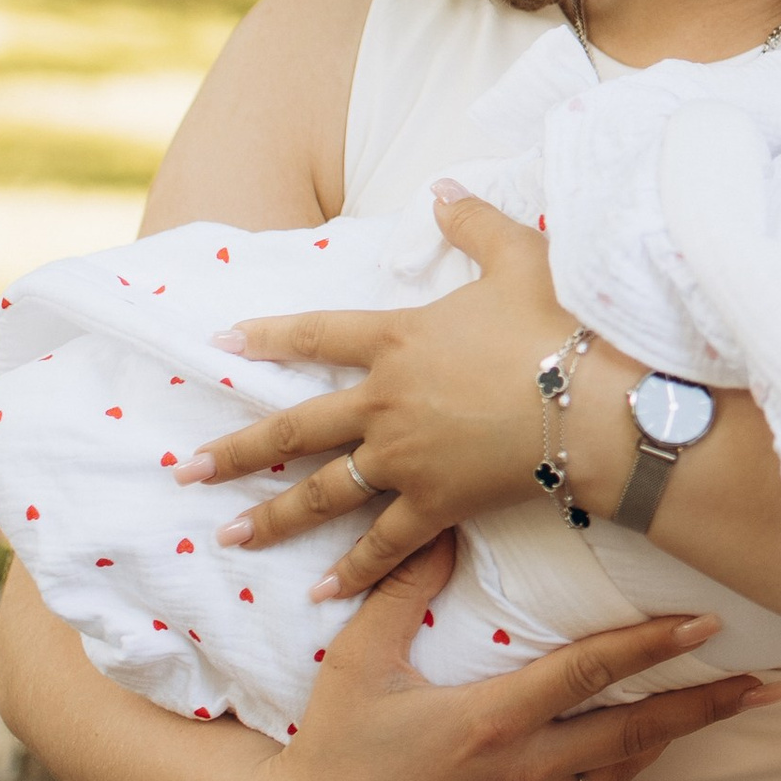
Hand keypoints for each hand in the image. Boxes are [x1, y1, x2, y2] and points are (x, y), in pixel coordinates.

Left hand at [178, 188, 575, 595]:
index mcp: (396, 340)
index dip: (266, 337)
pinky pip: (384, 543)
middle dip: (237, 451)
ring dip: (273, 517)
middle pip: (297, 428)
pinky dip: (353, 571)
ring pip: (323, 492)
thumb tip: (442, 186)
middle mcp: (385, 403)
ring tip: (228, 537)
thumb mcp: (518, 258)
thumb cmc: (558, 327)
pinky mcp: (435, 505)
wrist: (593, 403)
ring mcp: (404, 460)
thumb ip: (472, 222)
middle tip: (187, 471)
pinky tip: (320, 594)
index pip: (315, 336)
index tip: (220, 343)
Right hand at [244, 535, 780, 780]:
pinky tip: (651, 745)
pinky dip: (626, 765)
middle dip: (704, 708)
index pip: (591, 675)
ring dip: (675, 739)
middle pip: (634, 733)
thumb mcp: (360, 656)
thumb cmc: (332, 739)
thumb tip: (443, 525)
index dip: (653, 648)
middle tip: (765, 687)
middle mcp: (519, 769)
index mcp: (488, 720)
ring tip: (728, 709)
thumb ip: (405, 589)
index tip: (707, 626)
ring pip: (620, 770)